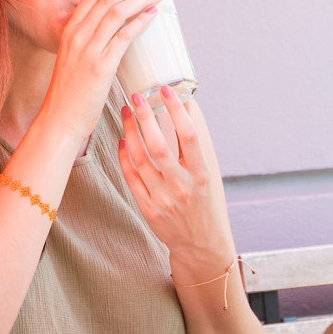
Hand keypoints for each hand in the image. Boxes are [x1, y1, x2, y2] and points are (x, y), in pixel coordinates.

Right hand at [41, 0, 161, 142]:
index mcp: (69, 31)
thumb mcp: (73, 60)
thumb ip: (88, 45)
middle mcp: (77, 35)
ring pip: (116, 11)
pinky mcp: (101, 65)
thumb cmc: (70, 94)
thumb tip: (112, 36)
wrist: (59, 120)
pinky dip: (140, 20)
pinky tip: (153, 13)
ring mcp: (88, 49)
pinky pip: (124, 35)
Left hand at [117, 86, 233, 276]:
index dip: (176, 109)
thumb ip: (197, 145)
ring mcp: (163, 198)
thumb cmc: (206, 201)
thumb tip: (187, 107)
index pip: (189, 135)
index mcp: (201, 174)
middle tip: (136, 96)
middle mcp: (182, 186)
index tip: (166, 90)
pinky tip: (123, 140)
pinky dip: (124, 156)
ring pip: (140, 159)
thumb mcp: (210, 174)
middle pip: (158, 145)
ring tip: (126, 112)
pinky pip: (130, 177)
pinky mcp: (147, 209)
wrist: (200, 243)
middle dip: (145, 117)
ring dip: (130, 131)